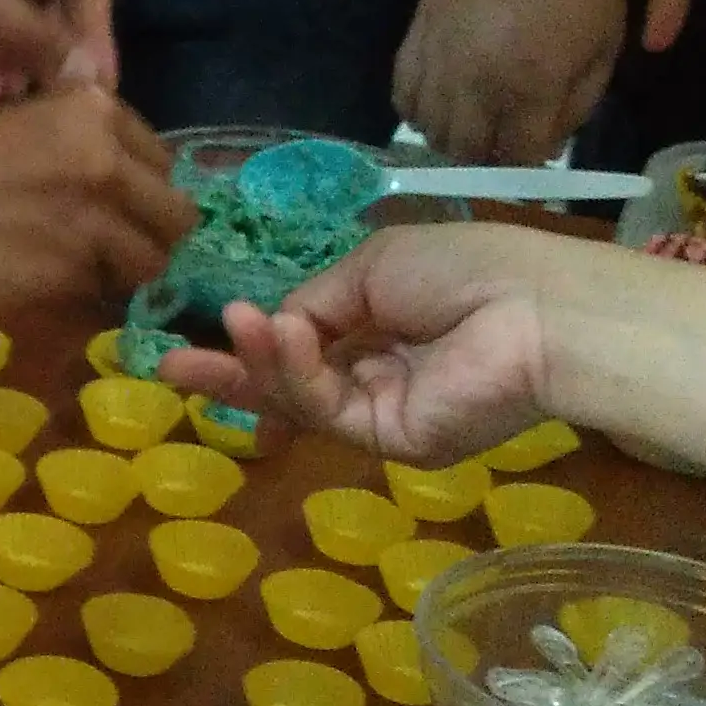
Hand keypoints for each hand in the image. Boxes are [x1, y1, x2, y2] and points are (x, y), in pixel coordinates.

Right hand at [0, 89, 192, 313]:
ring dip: (119, 270)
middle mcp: (108, 163)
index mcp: (94, 113)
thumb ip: (72, 130)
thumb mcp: (9, 118)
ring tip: (73, 267)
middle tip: (107, 245)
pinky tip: (39, 279)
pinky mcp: (67, 276)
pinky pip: (100, 292)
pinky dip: (80, 292)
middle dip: (146, 233)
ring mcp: (93, 223)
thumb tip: (110, 137)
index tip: (113, 204)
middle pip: (174, 217)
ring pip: (148, 263)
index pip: (162, 163)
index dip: (140, 189)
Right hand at [155, 224, 576, 467]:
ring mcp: (384, 410)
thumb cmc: (466, 268)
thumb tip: (280, 327)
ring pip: (300, 396)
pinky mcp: (392, 440)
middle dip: (230, 373)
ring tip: (234, 327)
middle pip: (289, 382)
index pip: (307, 342)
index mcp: (382, 323)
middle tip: (166, 368)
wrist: (538, 312)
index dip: (260, 340)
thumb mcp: (373, 265)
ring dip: (259, 362)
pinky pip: (329, 409)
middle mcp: (379, 371)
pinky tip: (283, 334)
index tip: (213, 331)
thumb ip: (316, 301)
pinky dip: (297, 374)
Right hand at [390, 0, 627, 163]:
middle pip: (464, 151)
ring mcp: (437, 61)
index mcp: (529, 87)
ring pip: (428, 130)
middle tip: (503, 142)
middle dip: (487, 157)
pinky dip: (419, 109)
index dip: (527, 168)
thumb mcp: (603, 50)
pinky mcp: (414, 39)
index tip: (535, 158)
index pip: (515, 159)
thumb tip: (545, 146)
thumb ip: (576, 108)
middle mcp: (474, 83)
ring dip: (451, 136)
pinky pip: (401, 97)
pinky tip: (441, 100)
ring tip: (473, 123)